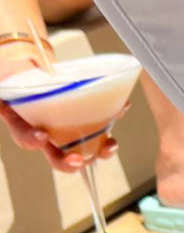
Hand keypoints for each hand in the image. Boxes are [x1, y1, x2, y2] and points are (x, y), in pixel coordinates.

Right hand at [0, 54, 119, 170]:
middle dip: (69, 162)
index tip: (40, 136)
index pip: (25, 138)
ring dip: (100, 151)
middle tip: (79, 161)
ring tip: (110, 145)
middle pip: (58, 157)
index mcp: (23, 125)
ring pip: (85, 148)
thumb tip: (16, 85)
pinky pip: (102, 123)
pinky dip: (113, 115)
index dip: (31, 139)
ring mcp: (68, 130)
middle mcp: (47, 134)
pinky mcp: (86, 119)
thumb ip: (10, 87)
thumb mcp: (7, 82)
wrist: (31, 69)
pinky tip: (122, 106)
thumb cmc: (17, 78)